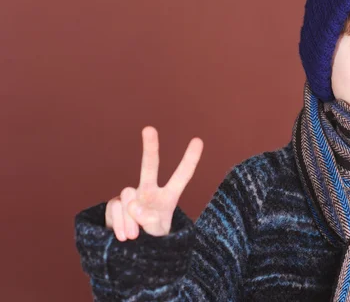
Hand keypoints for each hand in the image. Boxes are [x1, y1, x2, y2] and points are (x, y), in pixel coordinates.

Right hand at [105, 126, 203, 240]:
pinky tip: (123, 236)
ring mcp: (130, 197)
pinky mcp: (115, 205)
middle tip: (149, 128)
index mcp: (168, 198)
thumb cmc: (153, 245)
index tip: (198, 140)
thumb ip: (149, 220)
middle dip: (149, 147)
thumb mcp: (158, 236)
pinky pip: (115, 208)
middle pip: (149, 166)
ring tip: (135, 236)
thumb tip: (132, 205)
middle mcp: (149, 192)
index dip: (190, 160)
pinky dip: (118, 224)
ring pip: (128, 198)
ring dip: (131, 221)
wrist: (132, 257)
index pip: (181, 177)